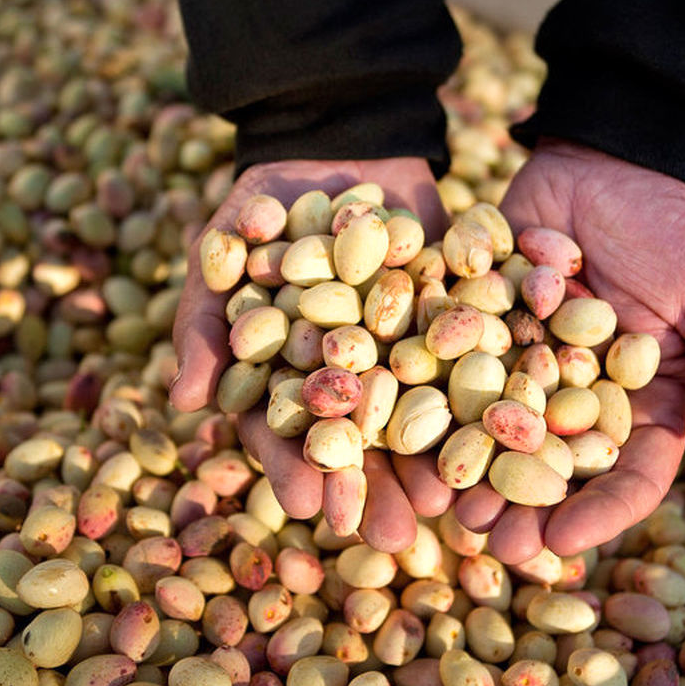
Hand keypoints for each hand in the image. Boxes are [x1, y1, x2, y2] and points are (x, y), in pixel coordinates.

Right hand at [171, 157, 451, 551]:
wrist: (342, 143)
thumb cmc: (265, 204)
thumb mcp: (224, 252)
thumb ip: (204, 322)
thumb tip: (183, 402)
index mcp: (287, 376)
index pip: (286, 433)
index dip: (296, 471)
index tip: (311, 510)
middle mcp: (347, 378)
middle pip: (358, 444)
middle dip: (374, 493)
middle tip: (394, 542)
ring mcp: (402, 355)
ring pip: (416, 420)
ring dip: (431, 467)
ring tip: (451, 512)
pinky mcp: (452, 326)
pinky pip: (469, 367)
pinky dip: (483, 399)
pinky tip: (502, 436)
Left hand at [462, 139, 684, 563]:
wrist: (607, 160)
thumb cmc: (676, 229)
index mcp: (640, 404)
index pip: (628, 475)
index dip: (600, 514)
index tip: (563, 541)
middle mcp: (576, 397)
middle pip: (552, 467)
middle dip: (522, 508)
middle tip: (489, 542)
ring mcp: (522, 364)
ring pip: (495, 432)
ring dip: (470, 471)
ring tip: (443, 505)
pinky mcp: (477, 328)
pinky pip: (452, 370)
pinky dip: (430, 402)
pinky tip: (404, 430)